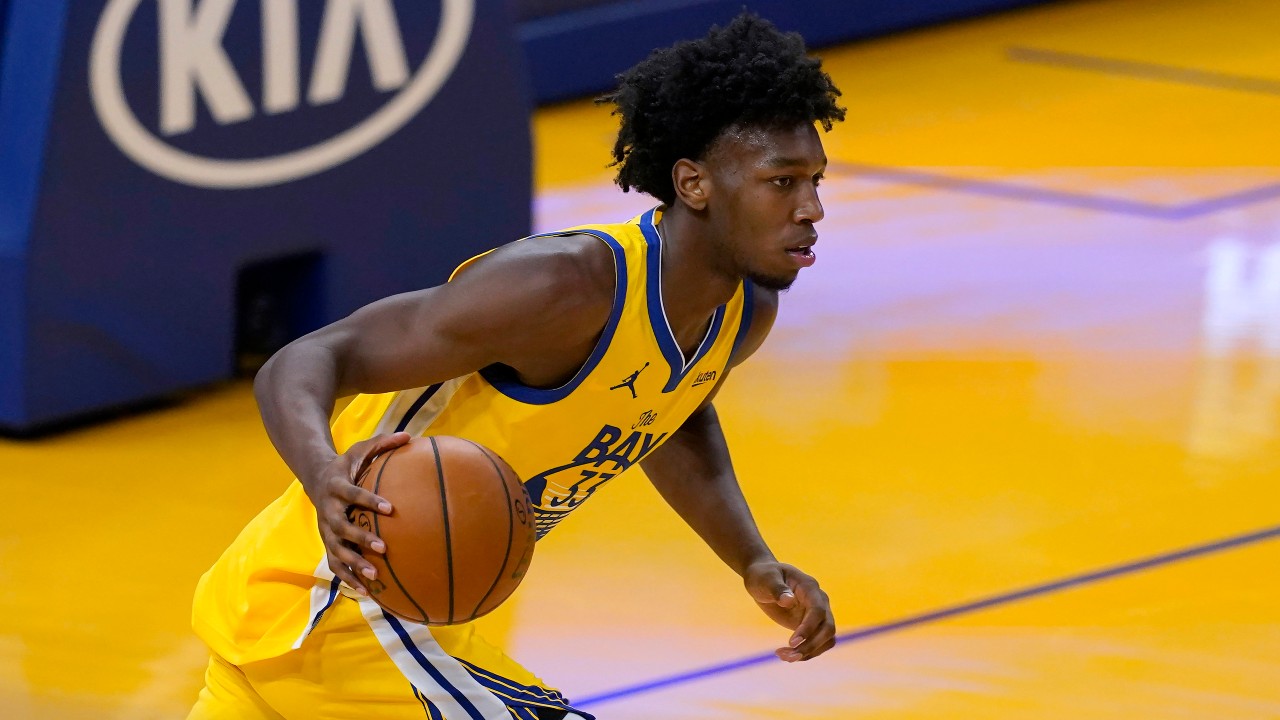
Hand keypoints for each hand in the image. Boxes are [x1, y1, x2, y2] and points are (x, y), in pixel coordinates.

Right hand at [303, 432, 410, 594]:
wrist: (316, 477)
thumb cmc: (346, 464)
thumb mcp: (360, 449)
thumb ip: (383, 443)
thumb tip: (411, 436)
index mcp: (336, 486)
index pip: (353, 494)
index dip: (369, 501)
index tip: (390, 508)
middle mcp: (327, 510)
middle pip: (341, 527)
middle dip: (360, 538)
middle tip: (383, 548)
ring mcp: (325, 529)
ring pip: (336, 550)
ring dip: (354, 564)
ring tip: (374, 576)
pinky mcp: (327, 542)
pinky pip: (335, 564)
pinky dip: (349, 577)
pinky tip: (367, 591)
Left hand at [744, 561, 835, 662]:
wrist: (763, 579)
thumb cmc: (763, 576)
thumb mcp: (765, 579)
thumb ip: (777, 588)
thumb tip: (789, 600)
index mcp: (810, 587)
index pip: (818, 610)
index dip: (809, 627)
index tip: (792, 642)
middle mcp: (819, 601)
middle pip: (828, 628)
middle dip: (811, 645)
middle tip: (789, 655)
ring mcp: (817, 615)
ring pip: (826, 640)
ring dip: (808, 652)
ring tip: (784, 657)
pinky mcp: (811, 626)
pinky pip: (817, 644)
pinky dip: (805, 653)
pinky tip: (786, 655)